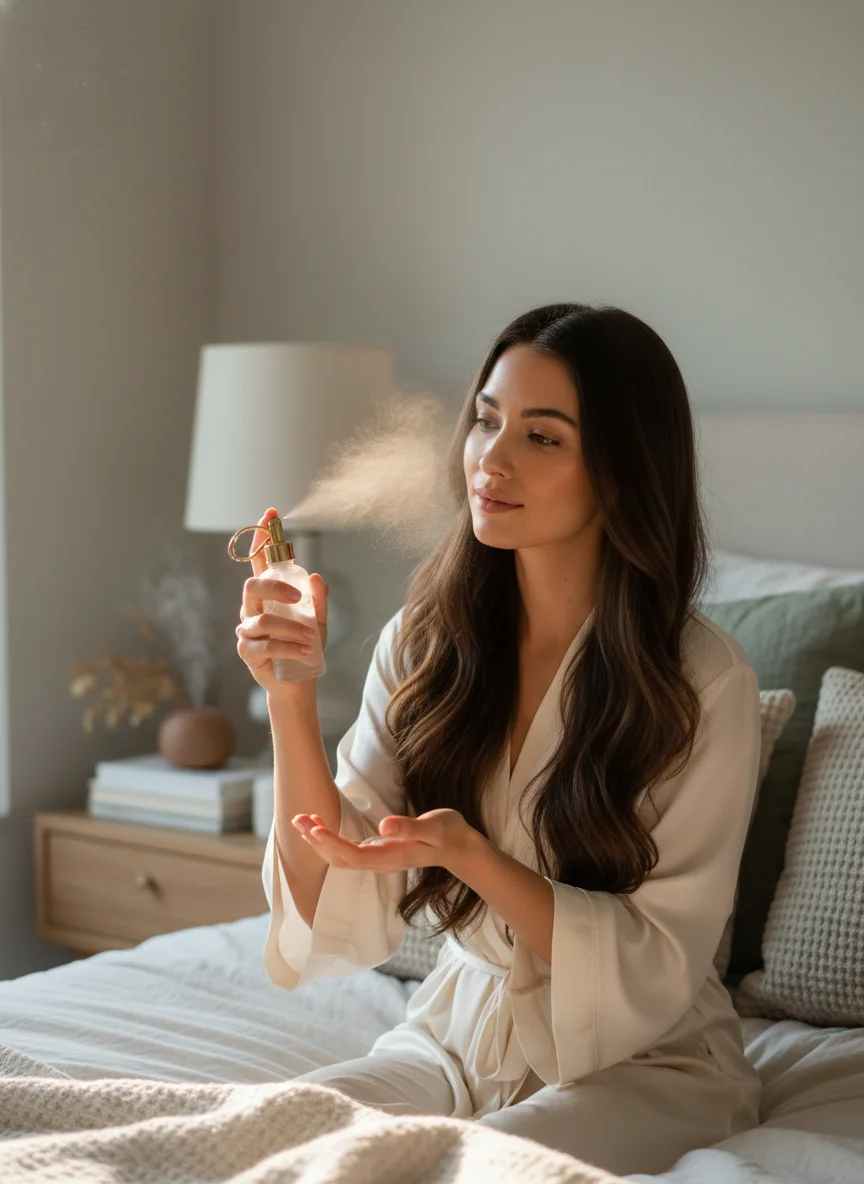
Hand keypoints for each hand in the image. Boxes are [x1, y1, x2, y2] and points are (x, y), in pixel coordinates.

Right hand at [235, 507, 328, 692]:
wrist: (298, 682)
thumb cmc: (305, 647)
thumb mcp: (318, 621)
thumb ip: (317, 600)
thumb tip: (317, 577)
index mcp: (269, 595)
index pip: (261, 561)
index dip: (263, 537)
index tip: (270, 514)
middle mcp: (254, 608)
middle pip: (252, 586)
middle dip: (274, 588)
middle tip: (297, 599)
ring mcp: (247, 629)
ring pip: (261, 619)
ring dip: (291, 628)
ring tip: (311, 638)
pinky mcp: (247, 651)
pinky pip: (264, 644)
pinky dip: (287, 647)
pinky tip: (304, 651)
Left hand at [291, 807, 482, 874]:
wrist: (460, 848)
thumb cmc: (448, 834)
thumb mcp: (434, 827)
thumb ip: (409, 828)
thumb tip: (383, 826)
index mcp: (390, 856)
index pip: (352, 855)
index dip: (331, 843)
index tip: (313, 826)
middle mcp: (380, 861)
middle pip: (339, 859)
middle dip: (316, 841)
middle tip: (297, 818)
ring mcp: (378, 857)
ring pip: (340, 856)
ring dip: (319, 841)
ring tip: (301, 820)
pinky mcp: (378, 850)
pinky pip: (347, 849)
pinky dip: (330, 838)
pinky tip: (321, 824)